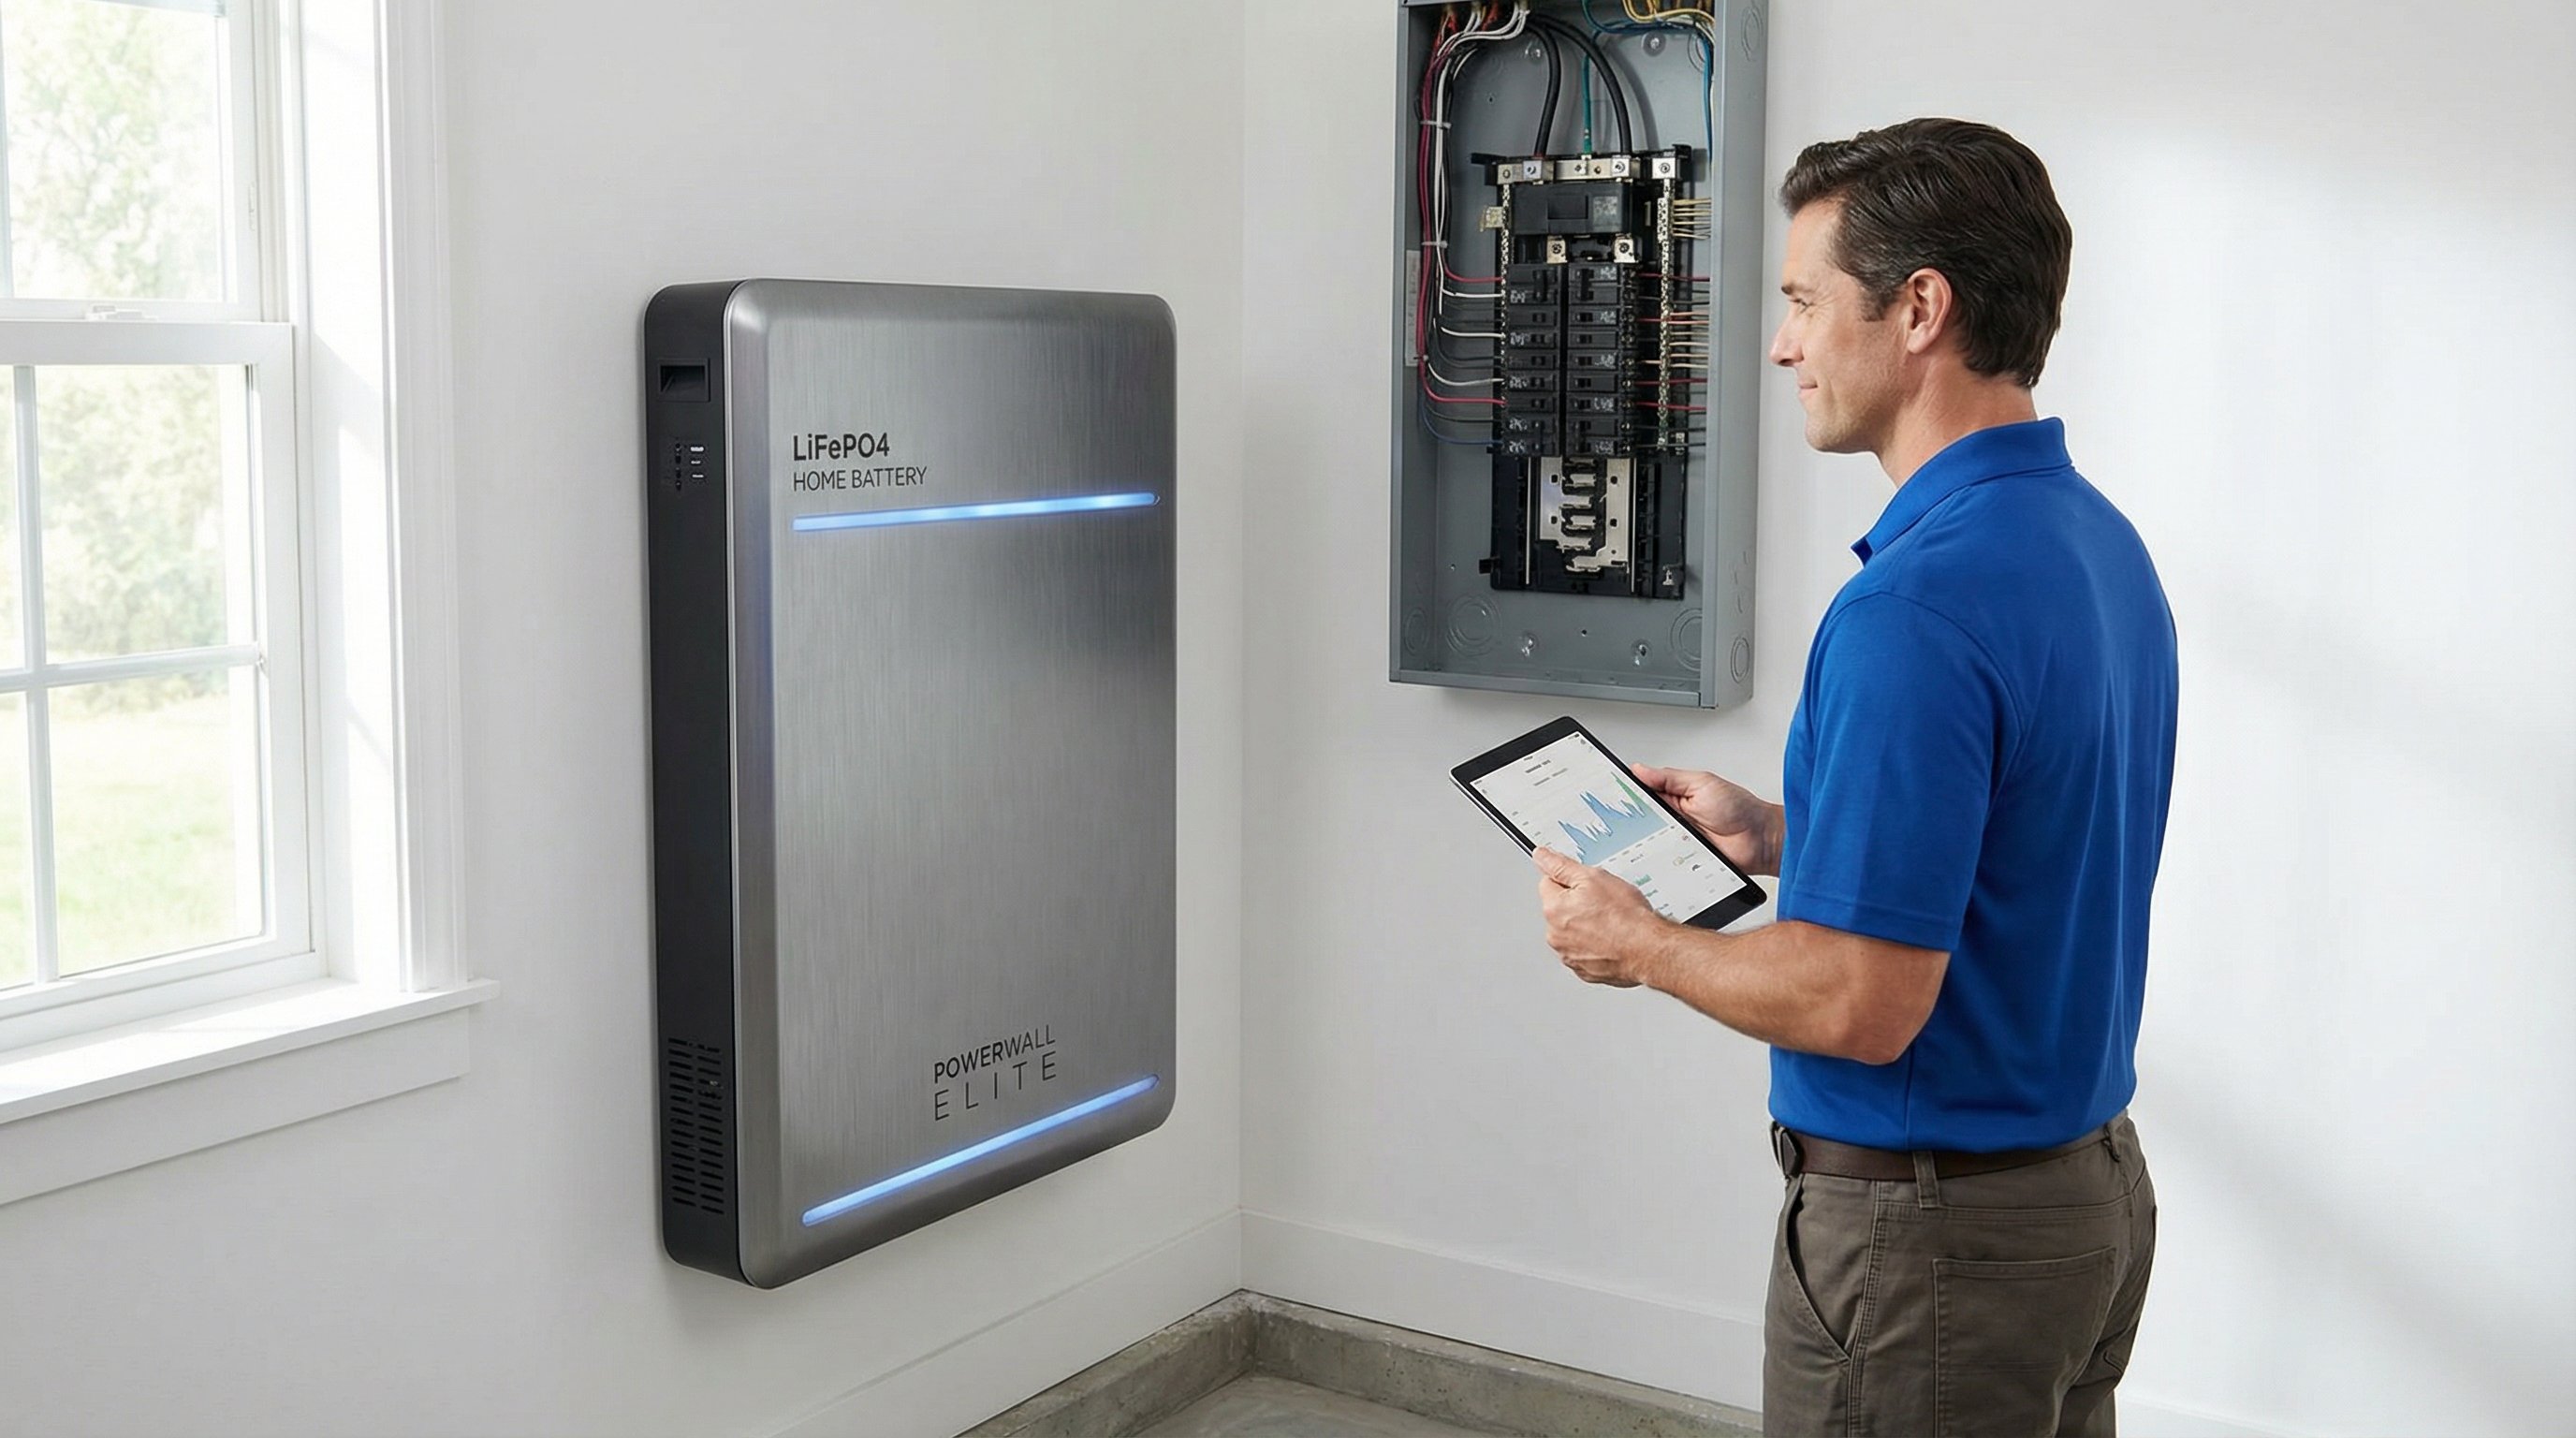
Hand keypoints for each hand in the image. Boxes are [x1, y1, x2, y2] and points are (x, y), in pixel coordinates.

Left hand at [1532, 846, 1667, 987]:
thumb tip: (1541, 856)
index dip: (1570, 879)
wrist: (1647, 950)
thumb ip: (1561, 866)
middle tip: (1603, 903)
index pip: (1548, 882)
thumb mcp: (1593, 877)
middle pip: (1559, 909)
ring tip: (1610, 923)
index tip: (1586, 884)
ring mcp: (1569, 955)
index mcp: (1553, 909)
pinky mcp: (1584, 969)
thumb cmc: (1625, 917)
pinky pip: (1584, 951)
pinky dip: (1594, 945)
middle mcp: (1555, 935)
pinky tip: (1611, 939)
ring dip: (1585, 925)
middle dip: (1576, 903)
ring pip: (1572, 931)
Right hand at [1628, 762, 1781, 876]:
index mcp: (1674, 795)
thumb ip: (1670, 777)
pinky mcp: (1681, 858)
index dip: (1624, 791)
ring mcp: (1676, 839)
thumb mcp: (1702, 783)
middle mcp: (1672, 818)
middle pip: (1639, 817)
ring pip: (1647, 839)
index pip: (1641, 791)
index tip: (1606, 789)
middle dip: (1627, 817)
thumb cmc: (1740, 809)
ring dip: (1642, 838)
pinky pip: (1661, 858)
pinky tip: (1652, 853)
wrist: (1761, 840)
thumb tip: (1640, 768)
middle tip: (1617, 815)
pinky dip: (1656, 858)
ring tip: (1636, 834)